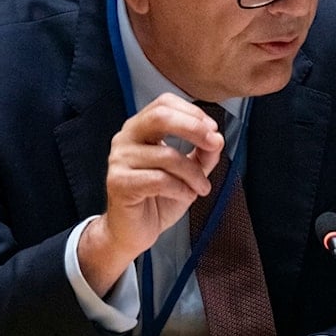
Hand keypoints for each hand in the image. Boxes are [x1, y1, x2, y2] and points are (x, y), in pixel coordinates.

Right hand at [78, 94, 224, 294]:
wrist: (132, 232)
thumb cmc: (157, 198)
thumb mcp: (188, 173)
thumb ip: (203, 154)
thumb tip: (217, 138)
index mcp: (140, 129)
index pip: (164, 103)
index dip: (192, 113)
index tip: (212, 131)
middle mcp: (126, 138)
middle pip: (160, 117)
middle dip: (194, 129)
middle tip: (213, 145)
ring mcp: (119, 160)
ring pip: (167, 155)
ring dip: (194, 173)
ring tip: (202, 187)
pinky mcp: (119, 183)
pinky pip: (159, 179)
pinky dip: (180, 188)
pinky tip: (185, 195)